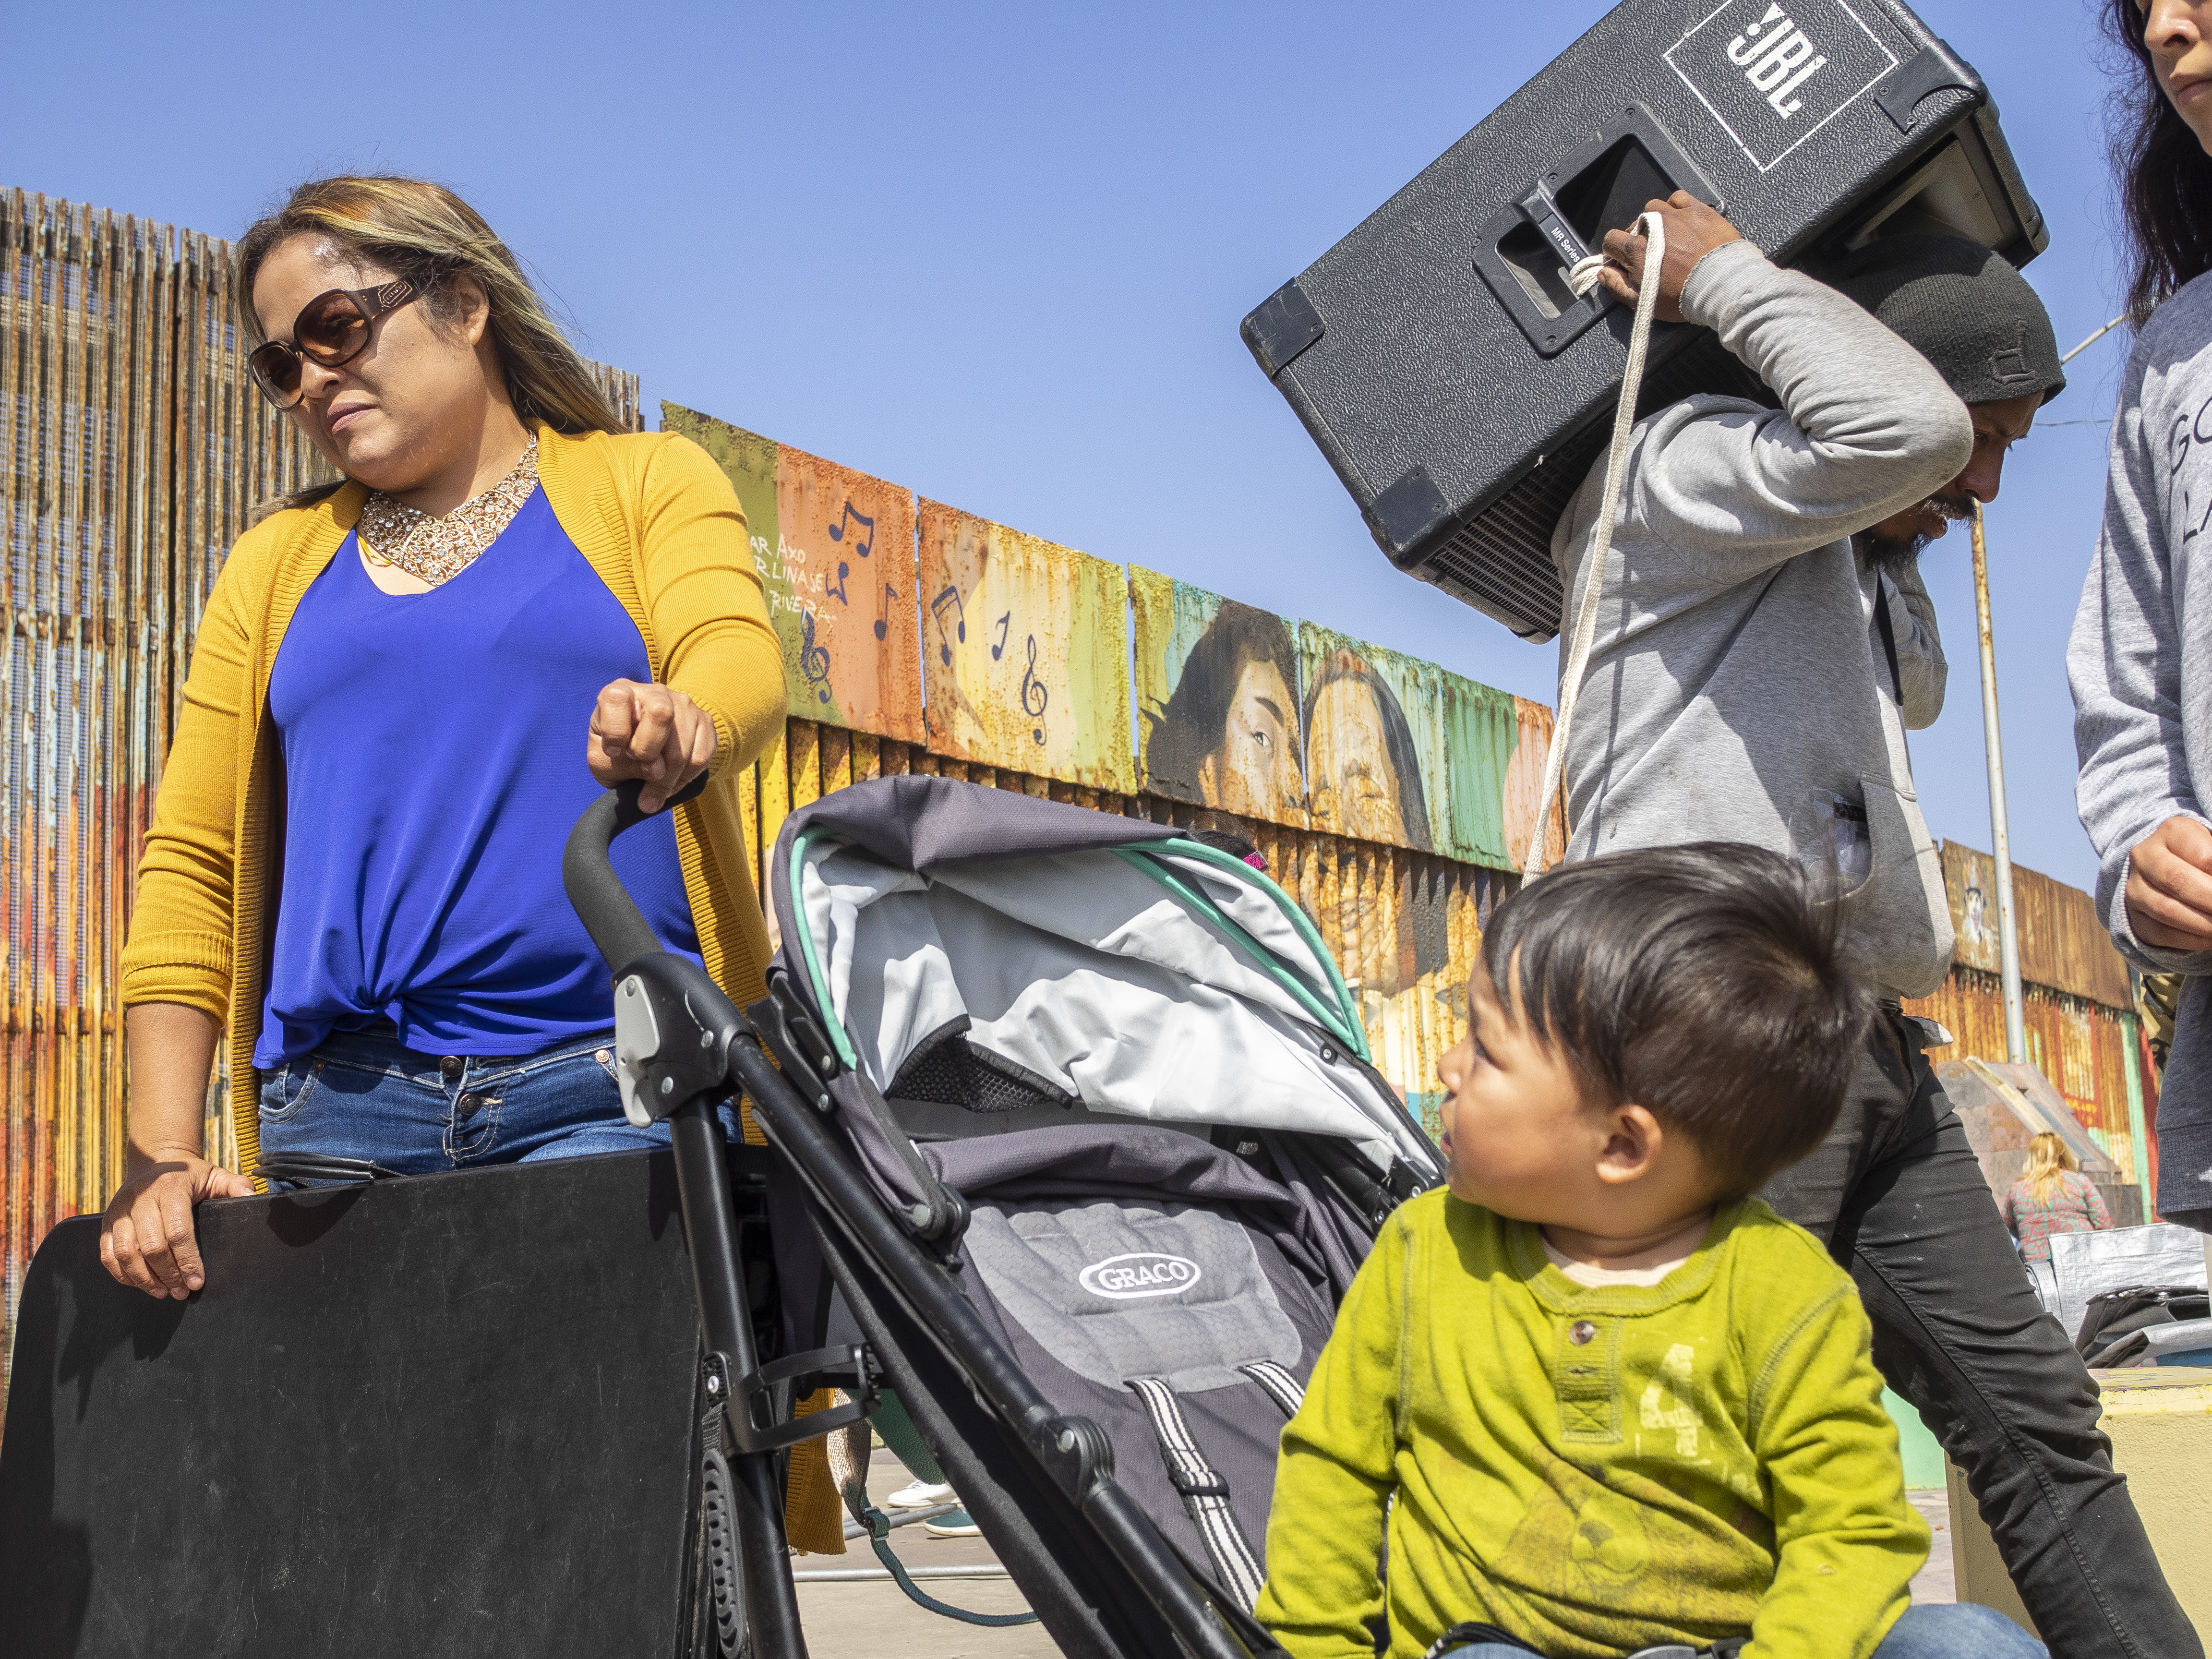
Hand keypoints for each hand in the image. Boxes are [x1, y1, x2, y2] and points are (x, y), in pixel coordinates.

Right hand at [100, 1152, 254, 1298]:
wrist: (155, 1161)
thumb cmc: (189, 1174)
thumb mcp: (215, 1175)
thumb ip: (235, 1185)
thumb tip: (251, 1198)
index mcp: (171, 1188)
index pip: (178, 1231)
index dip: (188, 1260)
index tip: (197, 1281)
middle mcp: (141, 1199)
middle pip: (151, 1246)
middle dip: (168, 1275)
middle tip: (181, 1292)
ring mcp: (120, 1211)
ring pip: (125, 1253)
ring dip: (143, 1279)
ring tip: (162, 1292)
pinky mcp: (107, 1221)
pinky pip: (107, 1253)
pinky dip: (121, 1273)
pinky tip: (139, 1283)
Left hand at [589, 680, 718, 813]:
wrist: (642, 754)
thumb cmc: (616, 753)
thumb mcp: (604, 762)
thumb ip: (623, 765)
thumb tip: (658, 771)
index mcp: (621, 692)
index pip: (618, 698)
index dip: (615, 732)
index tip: (613, 752)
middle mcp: (655, 692)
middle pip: (661, 714)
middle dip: (648, 752)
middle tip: (639, 766)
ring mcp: (684, 705)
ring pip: (683, 745)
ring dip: (668, 778)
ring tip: (655, 790)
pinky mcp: (705, 721)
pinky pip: (701, 756)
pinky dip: (685, 778)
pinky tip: (672, 783)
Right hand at [1595, 191, 1744, 324]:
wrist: (1721, 285)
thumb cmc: (1684, 297)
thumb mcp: (1644, 302)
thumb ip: (1618, 286)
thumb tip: (1604, 274)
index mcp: (1636, 249)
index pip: (1611, 240)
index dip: (1615, 252)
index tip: (1625, 260)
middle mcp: (1652, 226)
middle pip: (1633, 225)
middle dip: (1639, 238)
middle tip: (1653, 255)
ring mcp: (1676, 215)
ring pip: (1654, 207)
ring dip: (1656, 219)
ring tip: (1668, 235)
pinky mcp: (1698, 210)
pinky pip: (1679, 198)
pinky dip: (1677, 206)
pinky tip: (1682, 219)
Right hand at [2126, 815, 2211, 950]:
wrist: (2169, 869)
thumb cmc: (2205, 858)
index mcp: (2172, 831)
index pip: (2205, 857)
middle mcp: (2144, 856)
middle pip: (2178, 881)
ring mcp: (2134, 888)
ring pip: (2166, 910)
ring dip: (2205, 925)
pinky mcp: (2134, 916)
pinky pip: (2161, 933)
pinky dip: (2193, 940)